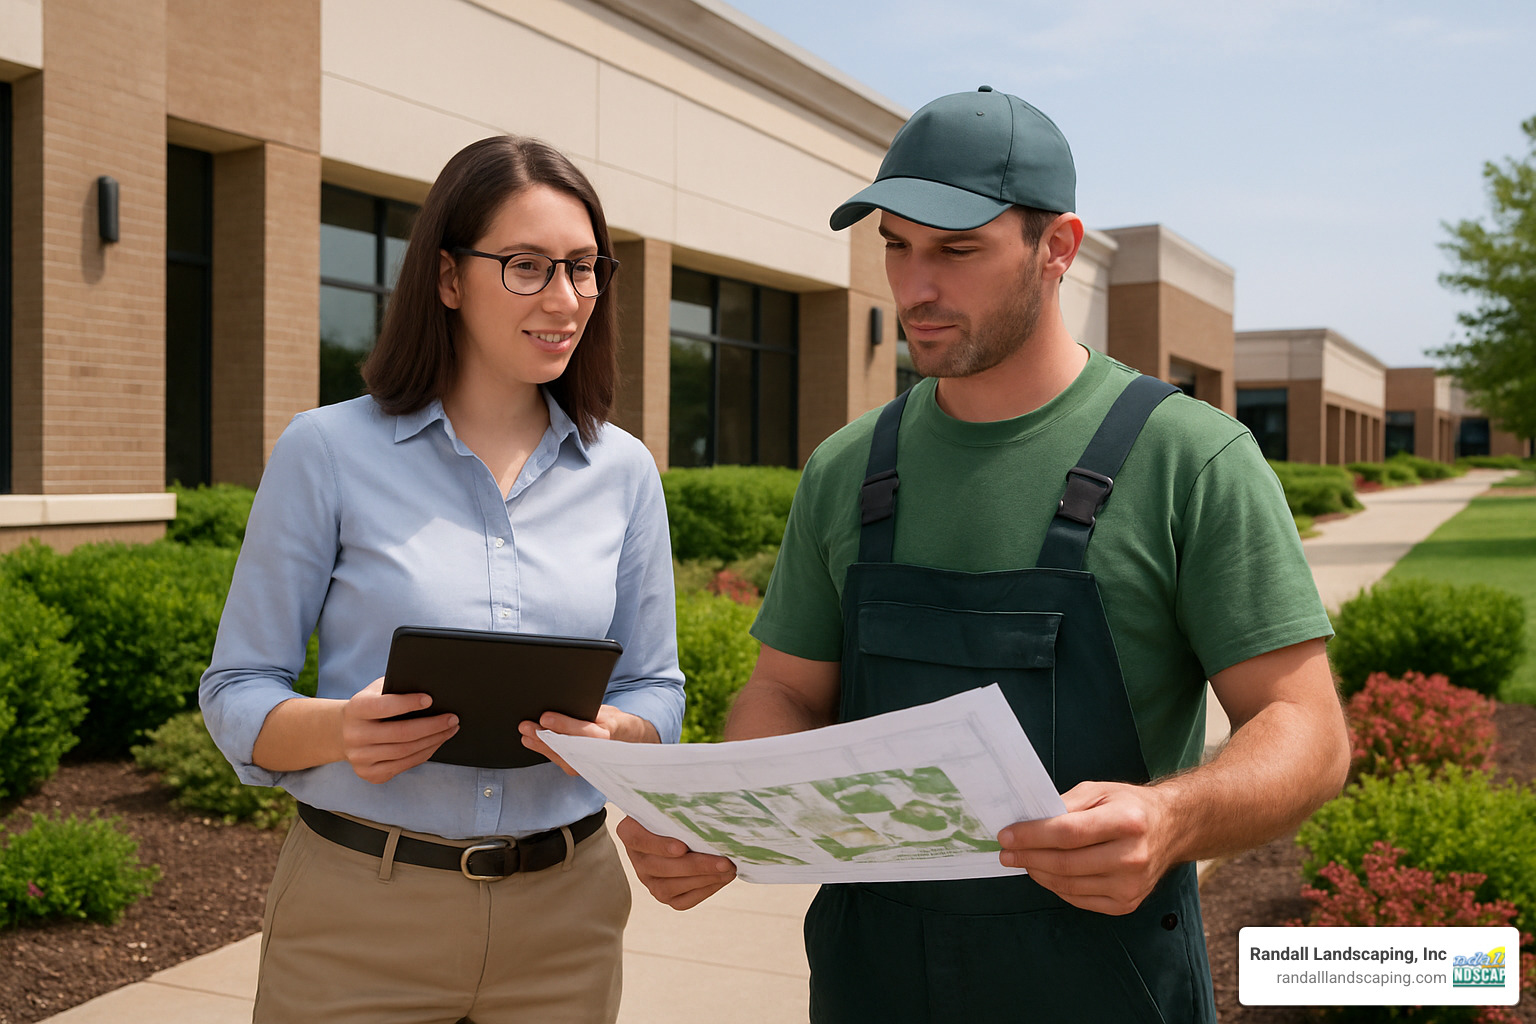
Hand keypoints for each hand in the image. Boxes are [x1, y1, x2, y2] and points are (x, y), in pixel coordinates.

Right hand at [340, 677, 458, 783]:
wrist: (343, 732)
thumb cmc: (371, 705)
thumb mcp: (376, 691)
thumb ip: (397, 688)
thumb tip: (431, 687)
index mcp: (355, 709)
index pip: (383, 706)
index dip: (407, 703)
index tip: (430, 699)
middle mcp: (354, 735)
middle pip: (400, 733)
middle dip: (432, 726)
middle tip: (453, 718)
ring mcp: (360, 758)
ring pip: (405, 752)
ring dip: (433, 740)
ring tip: (450, 729)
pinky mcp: (369, 773)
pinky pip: (404, 765)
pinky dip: (425, 753)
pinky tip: (437, 742)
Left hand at [518, 705, 659, 775]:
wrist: (627, 743)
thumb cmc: (614, 723)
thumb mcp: (606, 712)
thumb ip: (587, 712)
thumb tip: (562, 703)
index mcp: (606, 735)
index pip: (582, 731)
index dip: (562, 724)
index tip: (545, 717)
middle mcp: (597, 754)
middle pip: (566, 746)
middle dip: (544, 736)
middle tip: (526, 726)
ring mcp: (587, 766)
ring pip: (560, 756)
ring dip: (540, 745)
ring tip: (525, 733)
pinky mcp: (578, 770)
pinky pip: (560, 760)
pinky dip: (545, 750)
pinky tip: (532, 742)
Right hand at [615, 815, 735, 909]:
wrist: (676, 826)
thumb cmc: (676, 809)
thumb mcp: (673, 801)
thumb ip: (681, 805)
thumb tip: (711, 803)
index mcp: (630, 831)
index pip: (638, 839)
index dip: (660, 846)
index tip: (682, 847)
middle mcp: (636, 858)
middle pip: (659, 867)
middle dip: (696, 866)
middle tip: (724, 861)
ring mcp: (648, 880)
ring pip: (669, 888)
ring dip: (703, 879)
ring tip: (729, 869)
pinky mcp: (663, 895)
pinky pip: (682, 901)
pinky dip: (704, 891)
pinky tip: (722, 879)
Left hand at [996, 780, 1173, 914]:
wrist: (1171, 829)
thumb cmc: (1130, 807)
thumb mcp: (1099, 791)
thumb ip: (1064, 805)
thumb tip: (1028, 822)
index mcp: (1126, 822)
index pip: (1068, 833)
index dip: (1032, 836)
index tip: (1006, 835)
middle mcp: (1132, 856)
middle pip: (1065, 863)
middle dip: (1028, 857)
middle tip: (1006, 852)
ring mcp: (1131, 885)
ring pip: (1069, 885)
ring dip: (1038, 873)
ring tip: (1022, 860)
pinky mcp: (1127, 903)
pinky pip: (1079, 899)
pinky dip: (1056, 886)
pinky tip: (1045, 873)